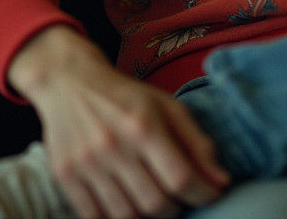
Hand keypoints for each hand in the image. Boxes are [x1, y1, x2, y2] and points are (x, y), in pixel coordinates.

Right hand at [8, 25, 230, 218]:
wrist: (70, 82)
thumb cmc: (125, 95)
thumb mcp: (166, 106)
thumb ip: (196, 142)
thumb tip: (221, 180)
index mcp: (144, 125)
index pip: (180, 177)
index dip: (203, 193)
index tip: (212, 194)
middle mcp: (114, 146)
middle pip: (155, 203)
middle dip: (176, 208)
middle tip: (179, 198)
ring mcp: (86, 164)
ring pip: (126, 215)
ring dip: (148, 216)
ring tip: (154, 202)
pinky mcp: (64, 176)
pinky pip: (93, 217)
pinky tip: (127, 206)